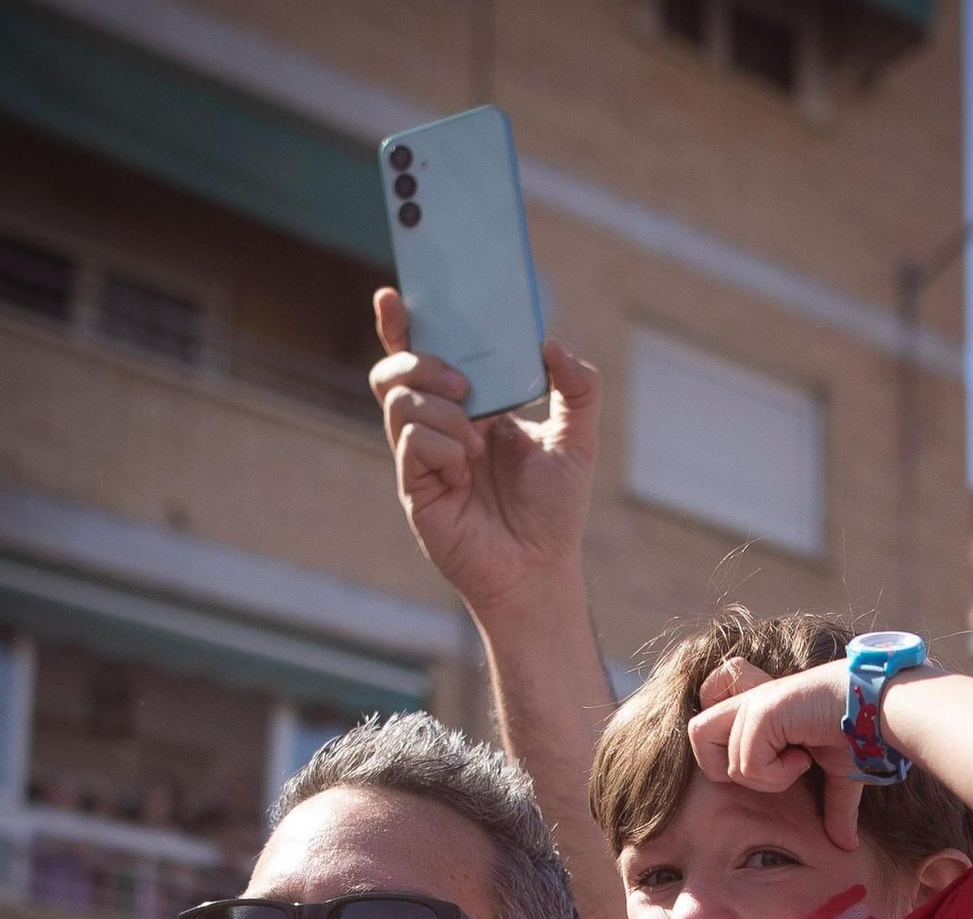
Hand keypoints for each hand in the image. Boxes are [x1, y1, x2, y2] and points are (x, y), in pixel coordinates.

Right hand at [370, 287, 600, 619]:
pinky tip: (466, 470)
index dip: (401, 325)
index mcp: (467, 408)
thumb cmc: (554, 512)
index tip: (394, 294)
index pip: (423, 357)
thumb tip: (552, 344)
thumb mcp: (577, 439)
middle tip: (465, 381)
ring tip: (477, 440)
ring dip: (441, 408)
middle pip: (394, 371)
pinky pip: (412, 443)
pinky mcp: (415, 489)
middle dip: (421, 360)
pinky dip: (443, 446)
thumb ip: (578, 387)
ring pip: (399, 402)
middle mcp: (437, 428)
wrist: (541, 569)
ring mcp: (421, 459)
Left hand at [687, 660, 863, 849]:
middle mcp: (749, 704)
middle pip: (696, 734)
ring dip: (762, 776)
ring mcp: (754, 704)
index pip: (704, 727)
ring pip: (725, 761)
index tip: (770, 760)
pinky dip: (777, 774)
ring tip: (797, 761)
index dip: (721, 752)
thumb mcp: (838, 777)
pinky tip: (803, 756)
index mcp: (757, 713)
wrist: (879, 709)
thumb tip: (846, 845)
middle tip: (773, 767)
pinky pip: (747, 765)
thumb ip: (832, 809)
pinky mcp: (763, 710)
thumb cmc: (859, 734)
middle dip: (728, 766)